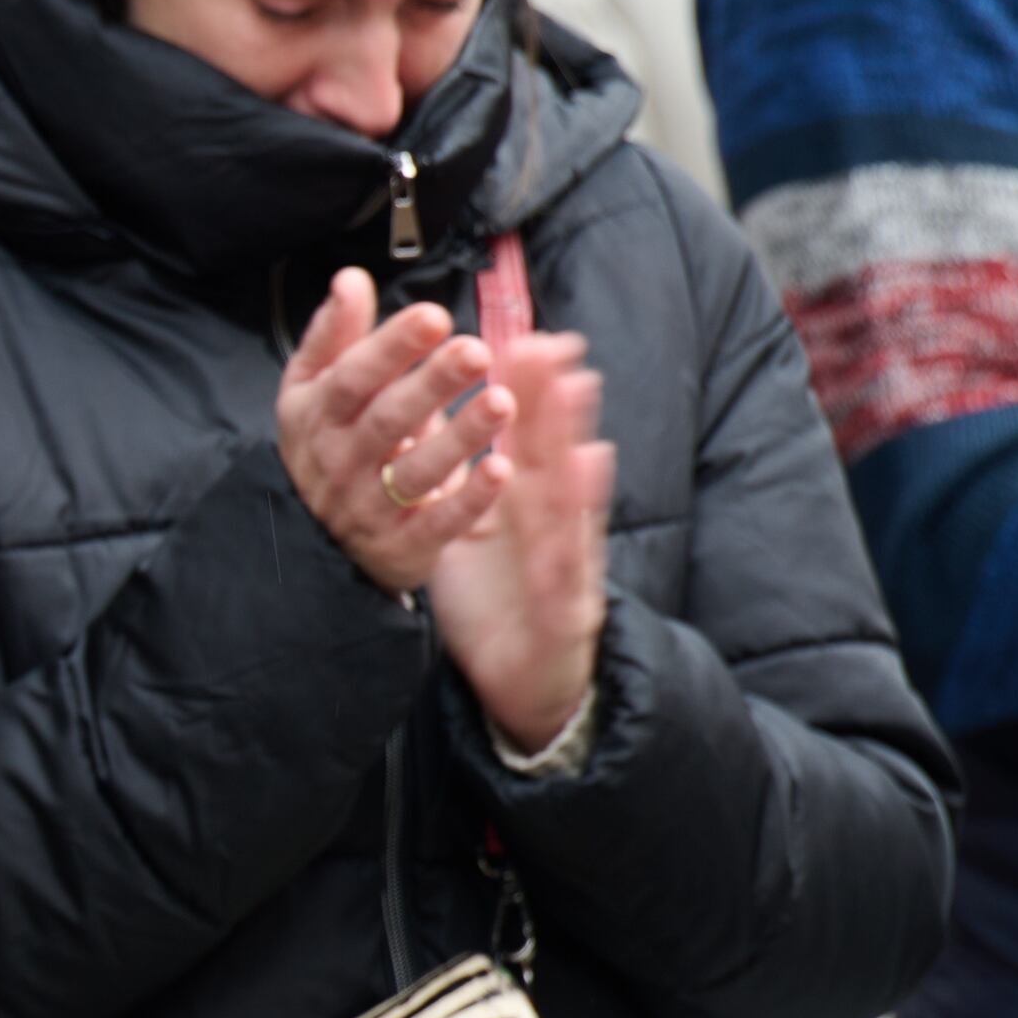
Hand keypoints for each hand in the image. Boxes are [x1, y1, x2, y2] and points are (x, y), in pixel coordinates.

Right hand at [277, 267, 515, 595]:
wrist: (315, 536)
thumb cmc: (328, 444)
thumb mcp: (316, 389)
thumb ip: (336, 335)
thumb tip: (351, 280)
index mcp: (316, 415)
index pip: (351, 377)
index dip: (390, 347)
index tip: (434, 316)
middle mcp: (336, 461)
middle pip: (386, 420)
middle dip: (431, 385)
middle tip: (476, 351)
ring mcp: (366, 506)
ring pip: (414, 470)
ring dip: (459, 436)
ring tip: (502, 402)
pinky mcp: (398, 545)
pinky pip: (436, 522)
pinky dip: (469, 499)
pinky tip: (502, 468)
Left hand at [432, 328, 612, 755]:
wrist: (520, 682)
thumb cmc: (495, 597)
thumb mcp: (469, 530)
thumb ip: (462, 479)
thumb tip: (431, 422)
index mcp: (518, 507)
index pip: (520, 441)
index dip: (522, 392)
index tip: (520, 335)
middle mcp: (547, 525)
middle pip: (550, 455)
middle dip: (550, 399)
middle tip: (551, 341)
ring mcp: (562, 562)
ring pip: (568, 497)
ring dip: (572, 442)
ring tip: (574, 390)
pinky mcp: (565, 607)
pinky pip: (567, 562)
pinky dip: (575, 524)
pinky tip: (586, 478)